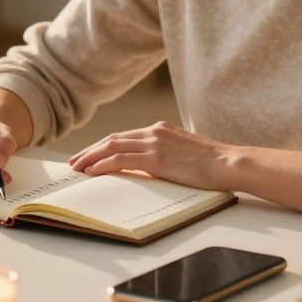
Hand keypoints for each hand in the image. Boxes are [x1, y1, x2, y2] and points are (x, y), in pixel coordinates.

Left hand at [68, 121, 233, 190]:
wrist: (228, 163)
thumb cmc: (211, 164)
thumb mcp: (183, 153)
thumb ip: (165, 154)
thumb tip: (150, 167)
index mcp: (160, 129)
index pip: (123, 137)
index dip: (102, 146)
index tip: (88, 155)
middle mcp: (154, 132)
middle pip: (113, 139)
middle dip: (91, 150)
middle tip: (74, 161)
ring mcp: (154, 143)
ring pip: (112, 147)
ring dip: (90, 157)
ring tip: (76, 167)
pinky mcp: (157, 158)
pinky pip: (121, 160)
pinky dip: (103, 164)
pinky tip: (92, 171)